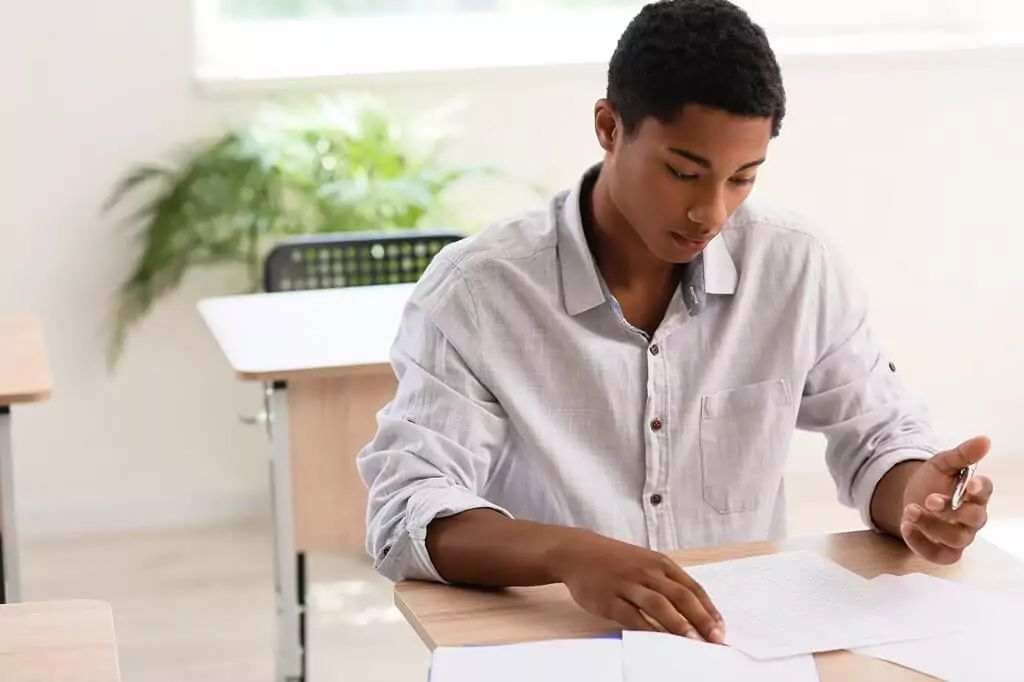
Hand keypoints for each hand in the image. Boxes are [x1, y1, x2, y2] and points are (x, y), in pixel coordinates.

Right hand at [552, 530, 724, 642]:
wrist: (578, 552)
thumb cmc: (617, 561)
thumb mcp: (646, 563)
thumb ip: (667, 583)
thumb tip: (696, 612)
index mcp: (660, 563)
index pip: (692, 587)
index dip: (709, 609)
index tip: (721, 629)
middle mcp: (647, 572)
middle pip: (680, 596)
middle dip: (701, 619)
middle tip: (716, 640)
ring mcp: (627, 584)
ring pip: (658, 604)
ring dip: (678, 624)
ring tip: (693, 642)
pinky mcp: (608, 598)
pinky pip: (631, 615)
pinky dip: (647, 628)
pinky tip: (658, 640)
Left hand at [901, 436, 993, 563]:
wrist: (910, 497)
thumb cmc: (932, 481)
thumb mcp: (942, 463)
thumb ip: (961, 454)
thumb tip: (984, 439)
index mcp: (975, 494)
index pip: (985, 491)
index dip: (980, 488)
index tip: (970, 484)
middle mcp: (972, 518)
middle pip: (974, 519)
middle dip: (952, 509)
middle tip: (929, 499)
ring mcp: (960, 536)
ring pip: (956, 539)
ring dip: (932, 525)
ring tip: (910, 510)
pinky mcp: (944, 551)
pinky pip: (939, 556)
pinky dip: (922, 544)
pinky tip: (906, 527)